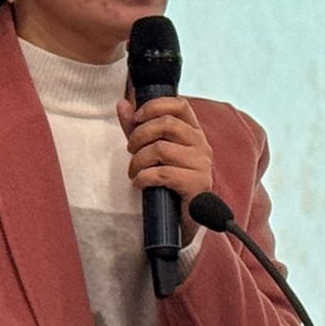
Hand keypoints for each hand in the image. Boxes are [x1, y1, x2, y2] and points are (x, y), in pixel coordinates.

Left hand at [118, 95, 214, 233]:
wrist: (178, 222)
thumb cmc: (166, 184)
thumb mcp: (150, 151)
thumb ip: (137, 127)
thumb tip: (122, 103)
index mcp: (193, 133)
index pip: (180, 105)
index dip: (155, 106)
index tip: (136, 117)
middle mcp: (201, 145)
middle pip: (167, 124)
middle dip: (139, 135)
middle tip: (130, 150)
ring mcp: (202, 165)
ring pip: (161, 149)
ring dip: (138, 161)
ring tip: (134, 172)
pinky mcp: (197, 185)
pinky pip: (163, 173)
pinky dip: (144, 177)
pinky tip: (140, 184)